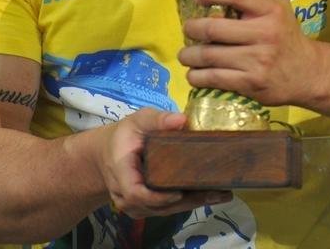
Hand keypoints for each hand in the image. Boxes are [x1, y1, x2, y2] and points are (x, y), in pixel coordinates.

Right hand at [93, 108, 229, 218]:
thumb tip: (182, 119)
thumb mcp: (138, 121)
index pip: (136, 193)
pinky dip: (188, 203)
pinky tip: (210, 195)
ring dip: (192, 203)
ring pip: (165, 210)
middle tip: (217, 192)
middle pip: (157, 206)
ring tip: (221, 194)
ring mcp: (136, 205)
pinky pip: (167, 209)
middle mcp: (126, 196)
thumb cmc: (125, 135)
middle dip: (187, 201)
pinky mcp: (147, 208)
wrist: (109, 154)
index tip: (180, 191)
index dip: (158, 197)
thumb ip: (157, 119)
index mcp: (121, 173)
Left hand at [179, 0, 316, 106]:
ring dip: (189, 55)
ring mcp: (257, 61)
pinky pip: (215, 79)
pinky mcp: (251, 84)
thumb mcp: (284, 2)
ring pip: (210, 56)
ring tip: (185, 54)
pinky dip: (197, 77)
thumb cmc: (287, 33)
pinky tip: (194, 73)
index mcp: (270, 11)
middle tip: (187, 29)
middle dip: (193, 28)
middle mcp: (264, 34)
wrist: (307, 73)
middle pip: (215, 29)